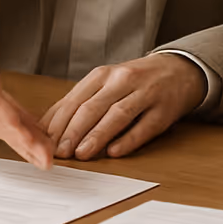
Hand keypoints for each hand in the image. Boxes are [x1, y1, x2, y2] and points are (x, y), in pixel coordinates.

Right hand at [0, 15, 52, 169]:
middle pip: (1, 126)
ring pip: (6, 131)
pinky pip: (8, 125)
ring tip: (48, 158)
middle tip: (47, 160)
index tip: (27, 138)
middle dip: (24, 144)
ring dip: (26, 146)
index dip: (9, 122)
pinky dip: (25, 136)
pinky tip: (43, 143)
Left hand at [42, 53, 205, 160]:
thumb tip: (47, 128)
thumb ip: (81, 102)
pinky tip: (115, 152)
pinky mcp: (163, 110)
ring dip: (97, 135)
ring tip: (81, 154)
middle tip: (59, 153)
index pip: (75, 99)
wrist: (179, 69)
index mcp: (104, 74)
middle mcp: (123, 80)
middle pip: (93, 106)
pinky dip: (128, 139)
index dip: (58, 122)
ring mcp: (145, 94)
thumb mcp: (107, 83)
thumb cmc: (136, 80)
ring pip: (117, 114)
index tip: (43, 143)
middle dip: (73, 131)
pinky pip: (144, 126)